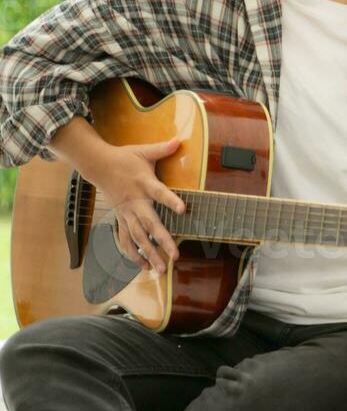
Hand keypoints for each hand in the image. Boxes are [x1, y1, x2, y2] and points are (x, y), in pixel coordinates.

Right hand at [89, 137, 187, 273]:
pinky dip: (132, 254)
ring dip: (148, 254)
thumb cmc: (125, 158)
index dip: (171, 201)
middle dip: (162, 241)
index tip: (184, 210)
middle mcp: (135, 202)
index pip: (160, 193)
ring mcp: (126, 213)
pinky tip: (143, 266)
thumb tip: (180, 140)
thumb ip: (163, 148)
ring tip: (160, 270)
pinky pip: (126, 239)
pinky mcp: (121, 218)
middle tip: (175, 256)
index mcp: (143, 183)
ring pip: (137, 237)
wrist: (98, 165)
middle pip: (149, 224)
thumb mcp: (144, 151)